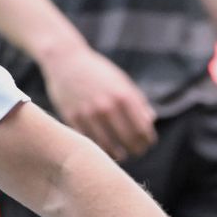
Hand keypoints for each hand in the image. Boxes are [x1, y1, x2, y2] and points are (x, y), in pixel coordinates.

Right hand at [40, 45, 157, 160]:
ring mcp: (88, 113)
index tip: (147, 143)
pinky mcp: (72, 118)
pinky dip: (98, 148)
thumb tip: (150, 121)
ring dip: (118, 154)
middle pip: (128, 140)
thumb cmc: (97, 71)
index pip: (142, 129)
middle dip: (136, 149)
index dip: (147, 140)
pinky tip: (103, 149)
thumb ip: (137, 101)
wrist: (65, 61)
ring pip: (108, 145)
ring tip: (122, 155)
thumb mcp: (121, 80)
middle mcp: (107, 106)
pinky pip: (89, 141)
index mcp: (123, 96)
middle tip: (137, 152)